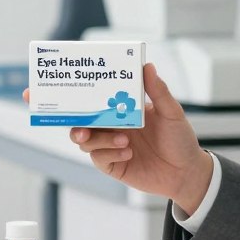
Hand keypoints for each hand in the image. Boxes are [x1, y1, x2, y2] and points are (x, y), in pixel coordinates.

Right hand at [23, 63, 212, 213]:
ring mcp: (108, 145)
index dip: (72, 89)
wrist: (187, 173)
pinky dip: (110, 151)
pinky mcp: (112, 164)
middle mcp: (110, 124)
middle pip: (78, 117)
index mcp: (120, 107)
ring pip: (84, 139)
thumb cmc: (179, 139)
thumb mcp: (171, 112)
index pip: (93, 95)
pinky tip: (128, 150)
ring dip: (97, 137)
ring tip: (122, 138)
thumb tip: (147, 66)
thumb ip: (158, 91)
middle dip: (65, 114)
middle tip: (62, 112)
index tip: (52, 82)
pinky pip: (99, 157)